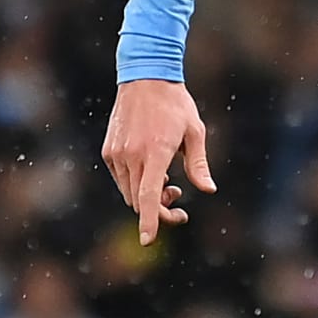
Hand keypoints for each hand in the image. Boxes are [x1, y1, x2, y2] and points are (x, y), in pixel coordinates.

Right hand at [101, 79, 216, 244]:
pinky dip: (136, 183)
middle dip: (160, 210)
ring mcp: (117, 154)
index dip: (150, 220)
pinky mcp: (109, 151)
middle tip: (179, 201)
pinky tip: (152, 169)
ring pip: (130, 192)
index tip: (148, 240)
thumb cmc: (176, 104)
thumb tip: (208, 190)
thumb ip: (199, 164)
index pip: (149, 196)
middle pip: (141, 201)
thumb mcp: (195, 132)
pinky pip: (121, 178)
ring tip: (169, 182)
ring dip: (148, 197)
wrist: (145, 77)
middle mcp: (132, 155)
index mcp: (156, 152)